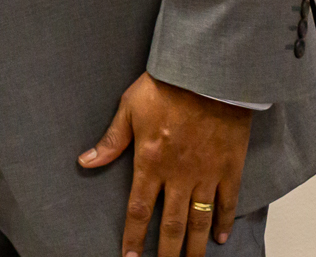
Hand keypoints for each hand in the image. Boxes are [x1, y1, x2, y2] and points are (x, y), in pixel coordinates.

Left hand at [79, 72, 251, 256]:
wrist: (207, 75)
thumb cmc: (166, 87)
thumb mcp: (128, 109)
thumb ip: (111, 141)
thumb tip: (86, 161)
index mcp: (150, 161)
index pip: (138, 208)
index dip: (133, 235)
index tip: (129, 256)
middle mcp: (178, 175)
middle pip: (171, 223)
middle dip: (165, 250)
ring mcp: (206, 174)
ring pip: (199, 219)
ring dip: (193, 245)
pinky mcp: (230, 168)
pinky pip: (226, 202)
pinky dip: (223, 221)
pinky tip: (220, 238)